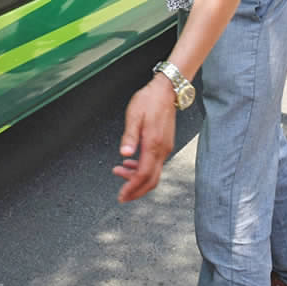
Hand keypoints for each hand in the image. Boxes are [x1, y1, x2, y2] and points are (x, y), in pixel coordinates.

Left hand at [113, 75, 175, 202]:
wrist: (166, 90)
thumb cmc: (149, 100)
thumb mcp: (133, 116)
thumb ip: (129, 137)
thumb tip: (124, 154)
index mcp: (153, 144)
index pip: (143, 175)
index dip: (131, 187)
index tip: (121, 195)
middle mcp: (162, 150)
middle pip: (151, 180)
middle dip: (136, 191)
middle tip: (122, 195)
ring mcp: (166, 148)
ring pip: (153, 174)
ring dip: (137, 179)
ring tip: (120, 172)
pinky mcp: (165, 145)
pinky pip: (155, 164)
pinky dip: (143, 170)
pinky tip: (131, 164)